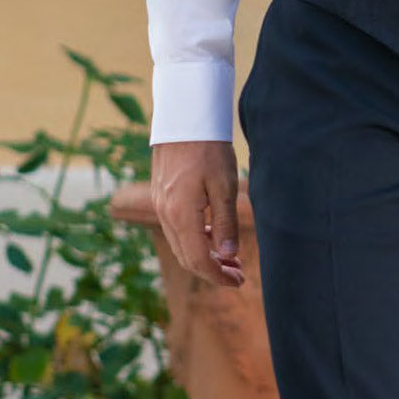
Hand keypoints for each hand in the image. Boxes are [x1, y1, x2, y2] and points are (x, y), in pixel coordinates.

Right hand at [151, 140, 243, 286]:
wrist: (184, 117)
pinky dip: (194, 239)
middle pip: (187, 258)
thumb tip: (227, 256)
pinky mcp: (161, 195)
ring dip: (203, 256)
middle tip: (238, 273)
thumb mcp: (224, 185)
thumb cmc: (208, 148)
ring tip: (229, 258)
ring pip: (180, 244)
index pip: (198, 261)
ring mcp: (160, 205)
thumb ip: (225, 223)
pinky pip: (175, 229)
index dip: (219, 276)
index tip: (239, 281)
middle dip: (213, 270)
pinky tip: (212, 234)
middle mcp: (165, 214)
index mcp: (181, 215)